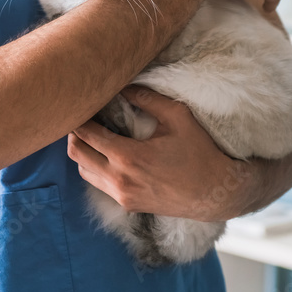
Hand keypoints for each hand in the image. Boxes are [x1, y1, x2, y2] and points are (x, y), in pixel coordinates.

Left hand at [67, 85, 252, 220]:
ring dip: (83, 151)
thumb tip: (122, 85)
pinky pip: (99, 184)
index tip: (82, 102)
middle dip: (74, 132)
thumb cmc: (200, 152)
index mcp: (128, 157)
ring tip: (94, 133)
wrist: (217, 194)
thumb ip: (146, 98)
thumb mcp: (177, 116)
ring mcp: (123, 196)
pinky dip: (95, 167)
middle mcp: (120, 180)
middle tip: (84, 115)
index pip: (86, 134)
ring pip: (83, 171)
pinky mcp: (128, 205)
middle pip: (77, 153)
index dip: (78, 116)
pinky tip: (108, 153)